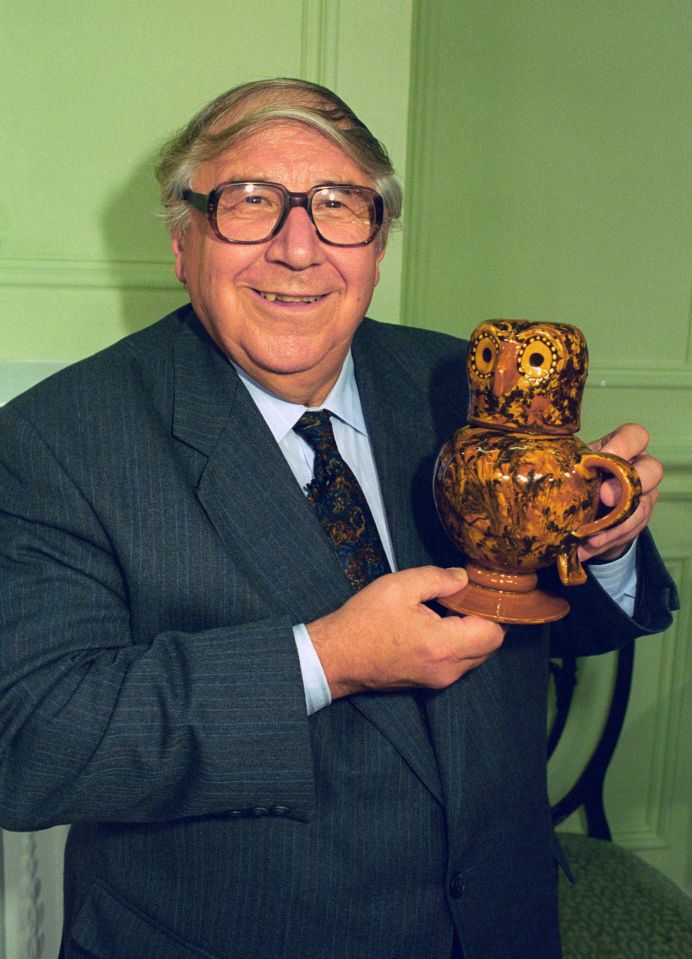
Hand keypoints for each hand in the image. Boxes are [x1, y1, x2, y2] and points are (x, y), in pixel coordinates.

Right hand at [307, 566, 505, 698]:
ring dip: (471, 633)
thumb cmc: (363, 622)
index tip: (478, 591)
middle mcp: (448, 669)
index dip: (491, 608)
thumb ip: (437, 578)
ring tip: (450, 610)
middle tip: (466, 597)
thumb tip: (463, 578)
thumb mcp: (398, 587)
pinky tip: (437, 625)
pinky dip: (458, 645)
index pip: (494, 631)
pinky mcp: (430, 683)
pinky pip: (459, 663)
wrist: (335, 658)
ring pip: (476, 656)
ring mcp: (440, 680)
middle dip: (484, 620)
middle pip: (489, 646)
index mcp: (443, 644)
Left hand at [578, 422, 661, 562]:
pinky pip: (630, 532)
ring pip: (642, 507)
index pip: (635, 435)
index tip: (599, 459)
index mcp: (624, 448)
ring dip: (615, 524)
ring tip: (590, 537)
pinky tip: (585, 550)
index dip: (623, 445)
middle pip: (652, 470)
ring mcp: (645, 495)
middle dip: (627, 486)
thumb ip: (570, 467)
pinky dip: (606, 542)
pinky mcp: (640, 520)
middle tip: (603, 498)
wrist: (589, 508)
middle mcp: (640, 469)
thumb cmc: (580, 478)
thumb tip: (548, 474)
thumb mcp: (575, 468)